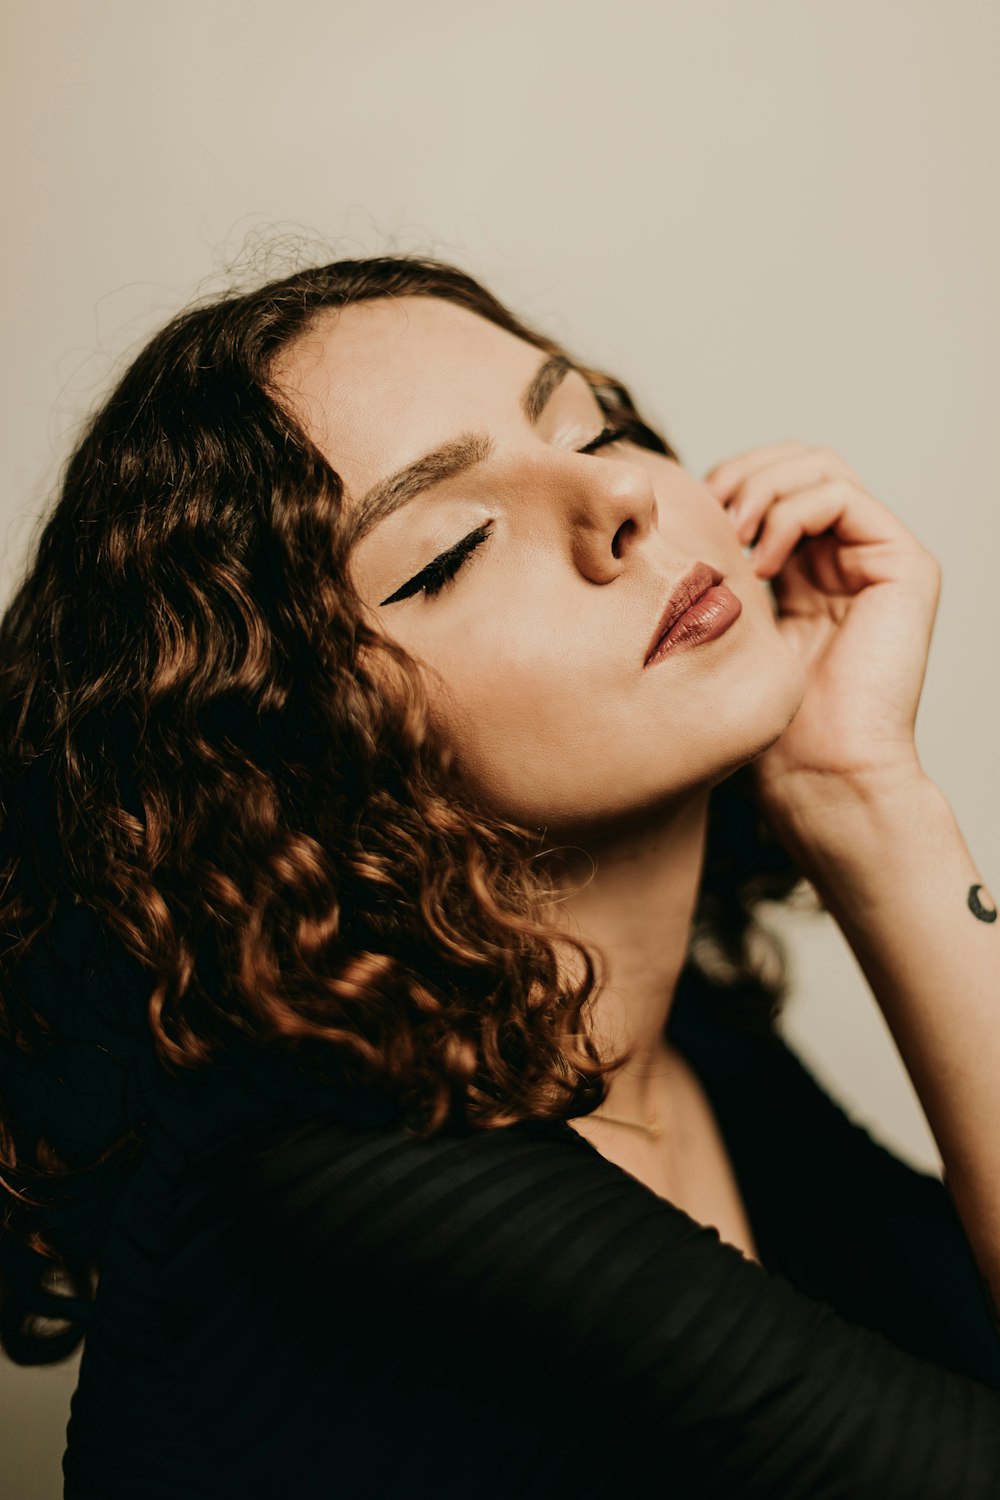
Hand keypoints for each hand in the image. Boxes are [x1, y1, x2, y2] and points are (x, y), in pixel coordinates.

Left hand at [704, 442, 940, 830]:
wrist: (818, 774)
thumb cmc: (768, 725)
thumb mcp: (725, 628)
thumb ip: (717, 572)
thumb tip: (672, 520)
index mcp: (806, 567)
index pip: (770, 482)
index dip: (726, 482)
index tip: (687, 519)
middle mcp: (846, 555)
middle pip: (798, 460)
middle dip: (743, 473)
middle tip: (710, 516)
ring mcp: (878, 556)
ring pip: (819, 465)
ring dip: (762, 489)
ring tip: (734, 540)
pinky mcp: (905, 565)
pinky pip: (841, 495)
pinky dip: (790, 513)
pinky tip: (762, 563)